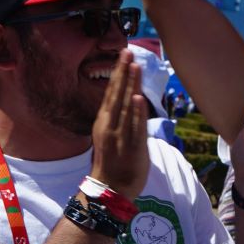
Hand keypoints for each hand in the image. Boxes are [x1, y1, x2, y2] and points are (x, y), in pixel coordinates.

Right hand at [89, 52, 150, 199]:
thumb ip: (118, 118)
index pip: (111, 93)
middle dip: (123, 73)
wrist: (109, 191)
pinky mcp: (133, 148)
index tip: (123, 56)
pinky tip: (139, 97)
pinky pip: (136, 127)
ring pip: (127, 107)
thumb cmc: (112, 163)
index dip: (118, 74)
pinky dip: (137, 113)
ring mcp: (121, 137)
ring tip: (135, 67)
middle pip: (117, 95)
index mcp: (104, 122)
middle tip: (127, 52)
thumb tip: (129, 99)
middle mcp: (110, 126)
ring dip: (131, 86)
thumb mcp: (110, 136)